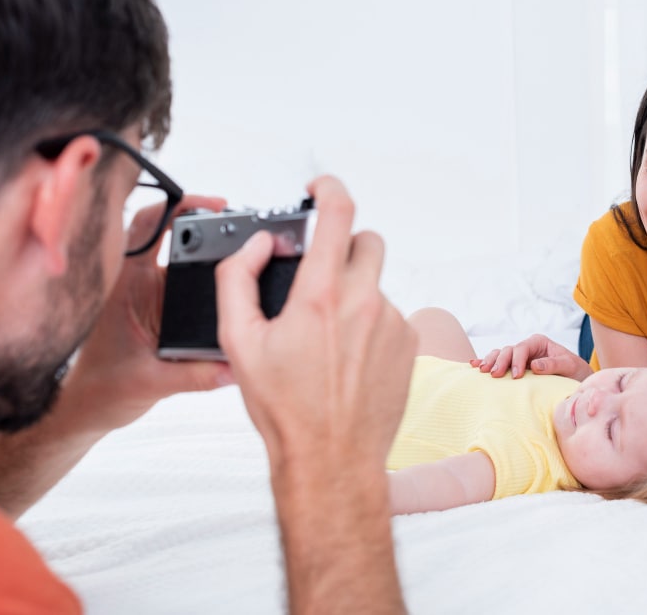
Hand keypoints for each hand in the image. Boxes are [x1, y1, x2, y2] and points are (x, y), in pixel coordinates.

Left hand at [65, 195, 232, 432]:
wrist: (84, 408)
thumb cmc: (99, 389)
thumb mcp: (151, 383)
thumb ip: (196, 375)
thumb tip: (234, 365)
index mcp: (124, 285)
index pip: (149, 226)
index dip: (179, 206)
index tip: (213, 206)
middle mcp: (136, 282)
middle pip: (172, 234)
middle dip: (208, 225)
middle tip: (241, 227)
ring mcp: (149, 293)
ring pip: (182, 258)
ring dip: (210, 254)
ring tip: (243, 254)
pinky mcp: (159, 307)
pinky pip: (186, 281)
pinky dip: (208, 279)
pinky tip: (229, 286)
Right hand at [215, 175, 416, 466]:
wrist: (331, 459)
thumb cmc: (285, 408)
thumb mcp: (239, 342)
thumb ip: (237, 279)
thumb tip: (259, 246)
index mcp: (322, 296)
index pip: (338, 213)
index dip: (328, 188)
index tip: (319, 188)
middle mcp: (365, 302)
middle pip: (366, 241)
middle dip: (343, 247)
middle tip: (321, 277)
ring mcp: (393, 323)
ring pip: (376, 283)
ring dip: (354, 293)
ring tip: (329, 340)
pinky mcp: (409, 343)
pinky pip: (390, 314)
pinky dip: (371, 323)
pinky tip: (350, 358)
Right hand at [471, 334, 592, 381]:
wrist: (576, 379)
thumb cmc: (574, 371)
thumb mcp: (568, 366)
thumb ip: (553, 364)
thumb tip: (534, 365)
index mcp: (538, 342)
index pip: (522, 347)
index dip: (517, 360)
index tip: (517, 375)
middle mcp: (526, 348)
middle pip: (508, 350)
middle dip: (500, 361)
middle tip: (496, 375)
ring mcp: (518, 357)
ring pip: (499, 355)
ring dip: (490, 362)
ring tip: (482, 371)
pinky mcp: (514, 367)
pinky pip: (498, 363)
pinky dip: (486, 363)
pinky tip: (473, 365)